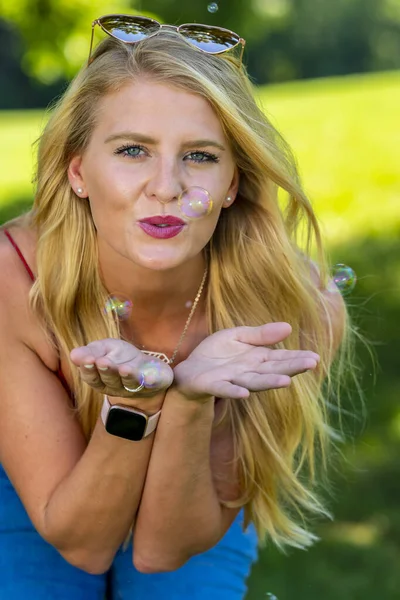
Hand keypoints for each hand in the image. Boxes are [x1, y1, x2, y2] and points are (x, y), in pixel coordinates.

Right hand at [70, 338, 173, 399]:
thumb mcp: (103, 349)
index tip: (87, 360)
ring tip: (123, 368)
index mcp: (102, 380)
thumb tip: (73, 355)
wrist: (148, 365)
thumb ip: (89, 352)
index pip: (92, 378)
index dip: (89, 370)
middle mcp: (117, 386)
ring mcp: (135, 387)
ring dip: (126, 376)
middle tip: (102, 361)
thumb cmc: (120, 357)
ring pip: (129, 383)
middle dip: (106, 371)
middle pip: (110, 380)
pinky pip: (152, 384)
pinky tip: (150, 378)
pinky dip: (151, 381)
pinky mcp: (153, 384)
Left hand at [173, 322, 319, 401]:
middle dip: (292, 368)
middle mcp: (248, 371)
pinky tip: (244, 394)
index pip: (280, 358)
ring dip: (269, 382)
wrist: (189, 369)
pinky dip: (234, 391)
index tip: (315, 358)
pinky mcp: (214, 384)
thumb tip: (288, 327)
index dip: (297, 358)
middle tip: (312, 364)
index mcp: (257, 359)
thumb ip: (261, 335)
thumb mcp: (238, 336)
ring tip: (286, 382)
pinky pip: (225, 389)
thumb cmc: (216, 354)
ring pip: (254, 381)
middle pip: (272, 369)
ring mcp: (232, 379)